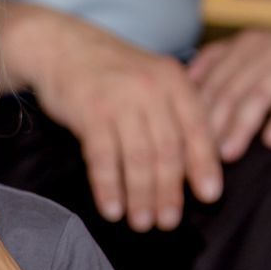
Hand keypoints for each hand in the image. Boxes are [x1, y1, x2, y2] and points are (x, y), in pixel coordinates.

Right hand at [22, 11, 221, 230]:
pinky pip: (104, 158)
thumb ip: (173, 111)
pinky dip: (109, 188)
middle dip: (170, 191)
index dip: (204, 166)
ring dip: (141, 196)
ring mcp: (120, 100)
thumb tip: (195, 160)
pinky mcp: (90, 112)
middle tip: (168, 222)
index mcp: (174, 81)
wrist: (61, 46)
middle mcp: (152, 89)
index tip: (209, 196)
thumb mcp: (151, 79)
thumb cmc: (110, 71)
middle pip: (168, 150)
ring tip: (141, 223)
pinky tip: (112, 209)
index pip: (197, 129)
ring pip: (138, 158)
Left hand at [188, 26, 270, 162]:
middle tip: (194, 160)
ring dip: (240, 127)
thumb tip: (178, 111)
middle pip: (226, 92)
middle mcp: (261, 49)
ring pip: (258, 95)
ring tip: (226, 156)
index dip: (188, 116)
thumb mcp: (252, 62)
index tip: (175, 147)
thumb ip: (218, 76)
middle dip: (209, 128)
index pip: (205, 83)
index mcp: (238, 48)